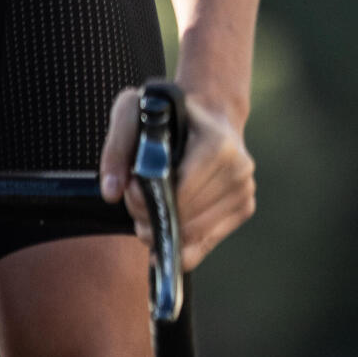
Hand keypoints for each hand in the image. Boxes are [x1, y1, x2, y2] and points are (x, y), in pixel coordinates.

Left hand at [98, 87, 255, 270]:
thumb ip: (117, 147)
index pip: (179, 195)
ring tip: (154, 206)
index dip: (145, 201)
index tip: (131, 187)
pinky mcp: (245, 208)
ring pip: (193, 236)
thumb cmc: (169, 113)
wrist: (210, 113)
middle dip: (151, 218)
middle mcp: (239, 169)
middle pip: (185, 219)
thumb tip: (112, 192)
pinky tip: (168, 221)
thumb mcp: (133, 111)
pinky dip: (181, 242)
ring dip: (164, 230)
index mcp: (219, 145)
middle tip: (136, 200)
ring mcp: (245, 191)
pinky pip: (204, 244)